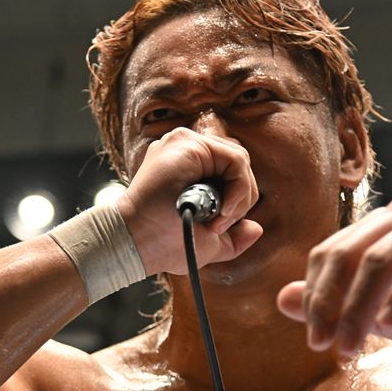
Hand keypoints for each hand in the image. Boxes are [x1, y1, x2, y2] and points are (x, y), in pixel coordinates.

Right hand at [117, 127, 262, 275]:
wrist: (135, 244)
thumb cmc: (162, 245)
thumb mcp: (206, 244)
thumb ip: (233, 237)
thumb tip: (256, 229)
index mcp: (187, 169)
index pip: (229, 171)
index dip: (236, 200)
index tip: (219, 227)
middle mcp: (185, 151)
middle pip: (237, 164)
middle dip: (241, 199)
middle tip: (221, 225)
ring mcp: (185, 144)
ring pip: (240, 161)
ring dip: (241, 196)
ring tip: (219, 220)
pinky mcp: (189, 145)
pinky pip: (236, 160)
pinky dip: (239, 188)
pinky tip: (223, 210)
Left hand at [276, 194, 391, 355]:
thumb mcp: (382, 313)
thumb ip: (336, 302)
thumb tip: (281, 299)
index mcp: (380, 224)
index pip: (330, 252)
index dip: (315, 295)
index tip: (313, 338)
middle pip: (348, 253)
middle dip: (330, 303)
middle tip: (323, 344)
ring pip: (380, 259)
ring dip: (360, 308)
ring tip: (352, 346)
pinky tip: (390, 324)